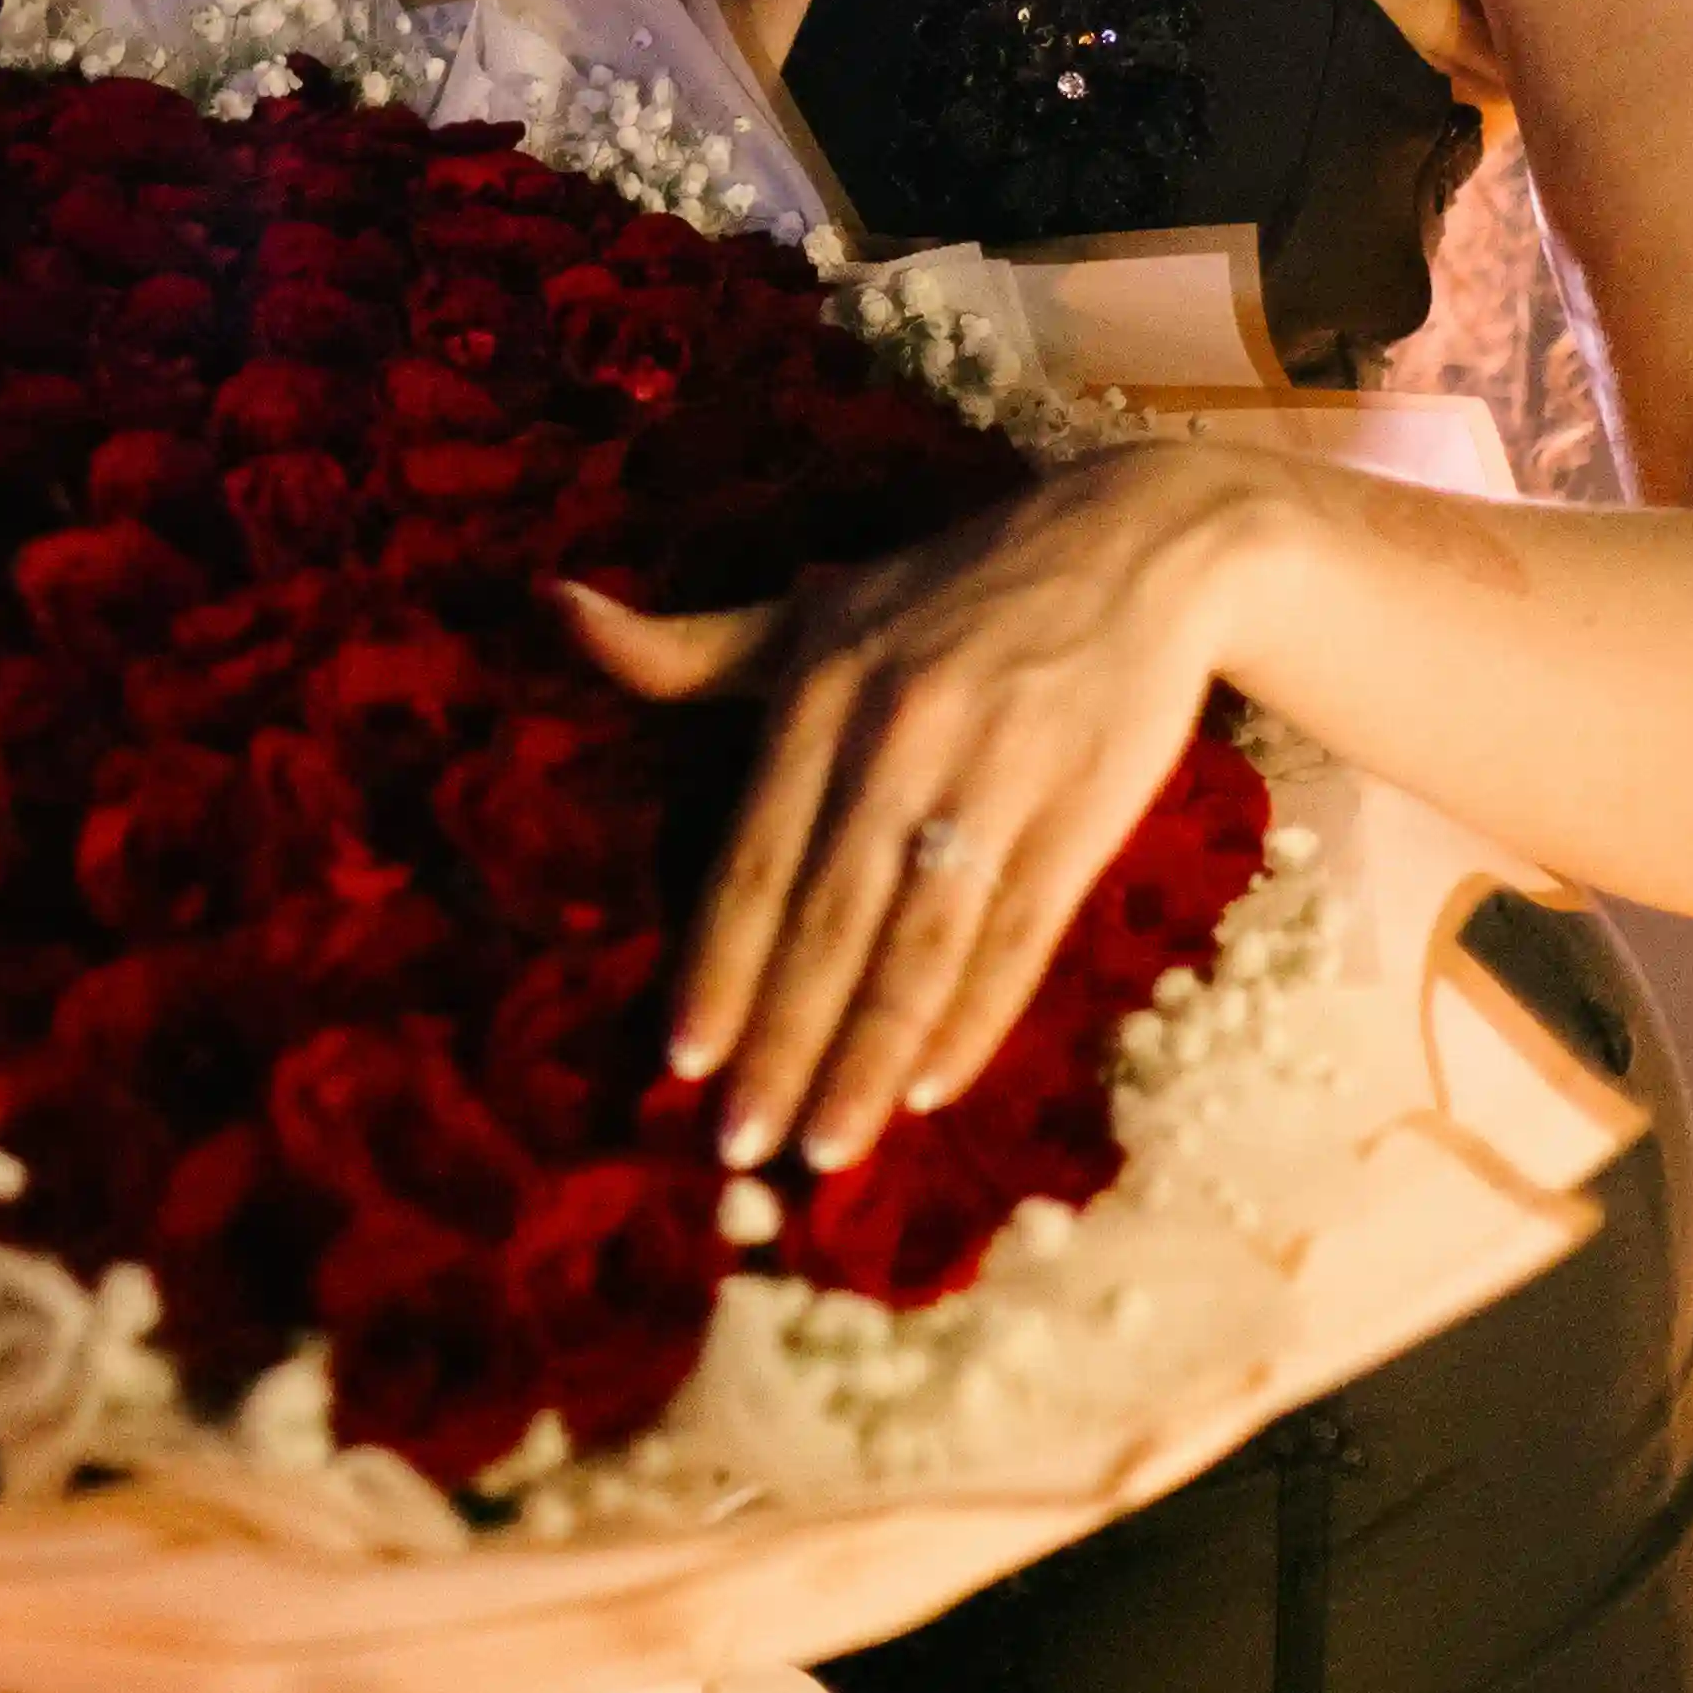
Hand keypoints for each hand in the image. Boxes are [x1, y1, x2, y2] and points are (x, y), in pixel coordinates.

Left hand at [561, 439, 1299, 1177]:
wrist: (1137, 544)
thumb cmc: (952, 590)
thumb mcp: (815, 612)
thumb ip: (689, 649)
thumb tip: (554, 608)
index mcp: (821, 690)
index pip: (755, 859)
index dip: (717, 966)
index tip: (679, 1061)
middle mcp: (899, 733)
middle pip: (829, 920)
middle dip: (781, 1043)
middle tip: (738, 1145)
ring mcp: (996, 772)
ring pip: (918, 944)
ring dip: (869, 1058)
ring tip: (828, 1148)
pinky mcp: (1084, 805)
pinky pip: (1019, 933)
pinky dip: (974, 1018)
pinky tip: (932, 1089)